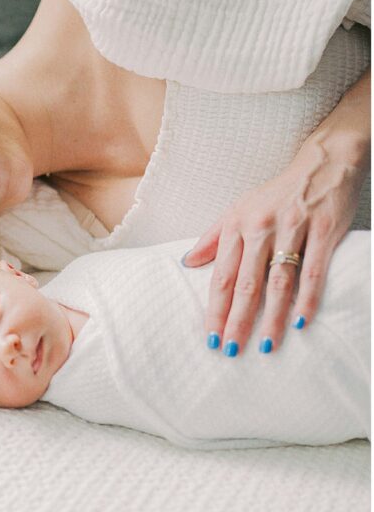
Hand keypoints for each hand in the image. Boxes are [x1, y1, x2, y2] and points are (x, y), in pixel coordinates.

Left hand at [182, 134, 367, 354]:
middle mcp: (260, 226)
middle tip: (230, 350)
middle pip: (245, 282)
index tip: (210, 336)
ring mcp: (292, 226)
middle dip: (236, 319)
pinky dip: (308, 297)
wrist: (323, 161)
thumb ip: (213, 237)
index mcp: (237, 224)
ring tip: (265, 345)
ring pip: (278, 280)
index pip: (222, 275)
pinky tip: (302, 321)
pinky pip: (313, 269)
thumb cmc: (278, 192)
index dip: (215, 308)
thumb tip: (187, 263)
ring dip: (271, 316)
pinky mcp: (323, 228)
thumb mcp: (240, 208)